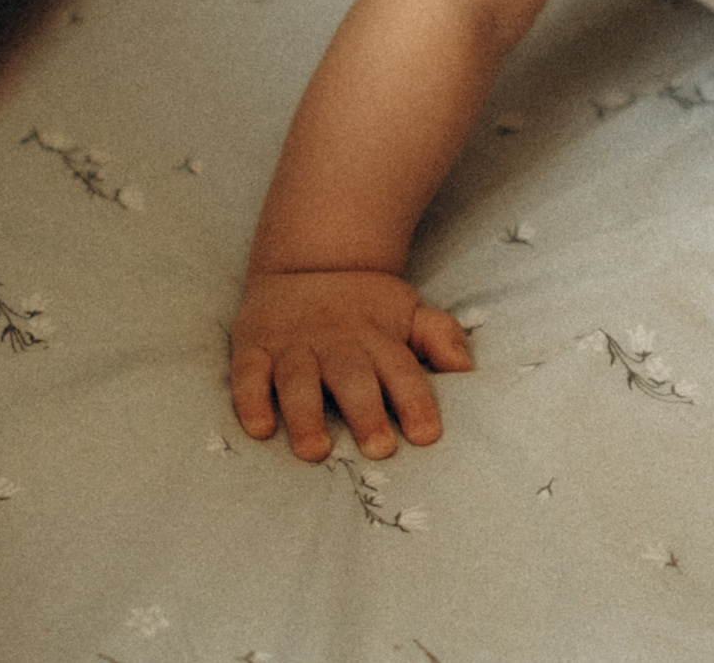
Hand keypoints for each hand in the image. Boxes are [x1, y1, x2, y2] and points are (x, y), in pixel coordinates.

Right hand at [229, 269, 473, 460]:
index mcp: (376, 335)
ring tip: (316, 451)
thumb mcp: (406, 310)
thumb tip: (465, 366)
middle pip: (351, 376)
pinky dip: (251, 400)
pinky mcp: (254, 346)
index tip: (426, 436)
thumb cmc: (364, 306)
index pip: (401, 369)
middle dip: (365, 411)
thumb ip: (437, 335)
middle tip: (378, 449)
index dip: (414, 401)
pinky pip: (248, 373)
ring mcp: (292, 344)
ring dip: (306, 414)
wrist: (306, 261)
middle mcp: (334, 340)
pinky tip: (261, 429)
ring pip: (298, 379)